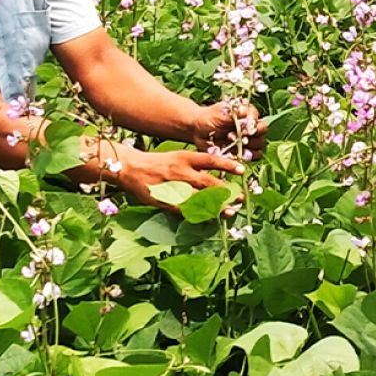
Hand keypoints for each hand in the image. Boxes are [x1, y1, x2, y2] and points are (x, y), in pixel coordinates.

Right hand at [115, 148, 245, 213]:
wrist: (132, 168)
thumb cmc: (159, 162)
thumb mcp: (178, 156)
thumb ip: (196, 165)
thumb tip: (218, 174)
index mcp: (185, 157)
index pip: (211, 160)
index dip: (228, 165)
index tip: (242, 170)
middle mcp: (182, 171)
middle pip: (209, 183)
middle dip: (227, 192)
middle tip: (240, 198)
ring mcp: (174, 187)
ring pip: (199, 199)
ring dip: (216, 207)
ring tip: (230, 212)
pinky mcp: (165, 201)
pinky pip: (185, 211)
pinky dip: (198, 216)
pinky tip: (208, 220)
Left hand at [192, 100, 266, 159]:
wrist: (199, 131)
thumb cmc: (209, 118)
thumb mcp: (219, 113)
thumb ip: (232, 114)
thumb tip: (244, 111)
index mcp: (246, 112)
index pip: (256, 117)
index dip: (253, 123)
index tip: (245, 128)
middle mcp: (250, 125)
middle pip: (262, 130)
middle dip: (253, 135)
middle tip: (242, 137)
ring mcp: (249, 139)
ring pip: (259, 144)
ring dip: (249, 146)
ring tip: (235, 144)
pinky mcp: (245, 151)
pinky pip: (253, 155)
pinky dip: (248, 156)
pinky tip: (238, 154)